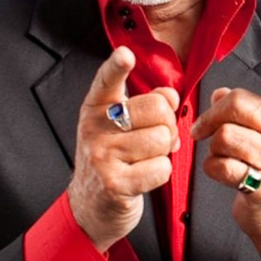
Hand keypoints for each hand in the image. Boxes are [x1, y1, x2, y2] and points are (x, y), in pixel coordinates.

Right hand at [67, 46, 179, 252]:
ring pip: (162, 139)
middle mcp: (95, 129)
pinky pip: (161, 168)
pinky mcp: (115, 184)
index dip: (117, 66)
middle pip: (156, 109)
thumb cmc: (111, 159)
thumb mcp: (118, 126)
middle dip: (167, 124)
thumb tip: (170, 94)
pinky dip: (161, 173)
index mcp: (96, 108)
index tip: (125, 54)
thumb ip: (145, 104)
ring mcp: (102, 156)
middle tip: (155, 138)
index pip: (106, 80)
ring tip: (146, 158)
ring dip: (164, 151)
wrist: (91, 205)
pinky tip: (144, 176)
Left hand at [190, 46, 260, 260]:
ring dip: (212, 148)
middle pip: (238, 106)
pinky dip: (212, 169)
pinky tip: (221, 173)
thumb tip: (219, 93)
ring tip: (219, 156)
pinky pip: (223, 167)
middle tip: (199, 130)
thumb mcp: (258, 136)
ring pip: (226, 137)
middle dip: (210, 117)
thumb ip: (239, 112)